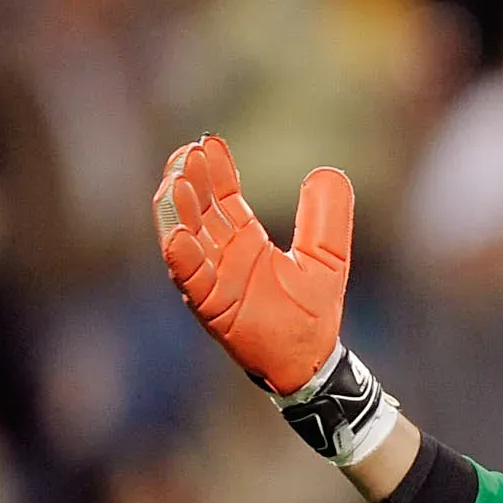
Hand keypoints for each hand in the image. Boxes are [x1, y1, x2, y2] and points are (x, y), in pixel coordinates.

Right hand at [153, 136, 354, 395]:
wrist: (312, 360)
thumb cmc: (313, 313)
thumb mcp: (327, 256)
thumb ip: (326, 216)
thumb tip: (328, 172)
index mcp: (245, 238)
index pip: (222, 195)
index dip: (214, 169)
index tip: (208, 142)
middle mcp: (222, 254)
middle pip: (197, 210)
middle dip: (189, 181)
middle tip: (188, 153)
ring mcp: (212, 279)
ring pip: (184, 238)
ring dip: (177, 212)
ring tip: (174, 184)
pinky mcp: (211, 307)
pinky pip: (191, 280)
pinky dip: (181, 259)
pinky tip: (177, 237)